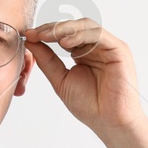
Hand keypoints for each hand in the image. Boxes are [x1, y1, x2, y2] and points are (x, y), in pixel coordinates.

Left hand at [22, 18, 143, 136]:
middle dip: (53, 28)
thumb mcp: (60, 79)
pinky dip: (81, 35)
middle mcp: (96, 47)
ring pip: (86, 26)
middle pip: (74, 26)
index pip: (64, 34)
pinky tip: (65, 43)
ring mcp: (108, 47)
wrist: (108, 122)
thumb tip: (31, 40)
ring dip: (64, 29)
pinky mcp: (119, 49)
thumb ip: (47, 60)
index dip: (46, 32)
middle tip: (36, 33)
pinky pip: (98, 34)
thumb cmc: (90, 105)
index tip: (29, 35)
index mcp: (83, 53)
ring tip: (47, 36)